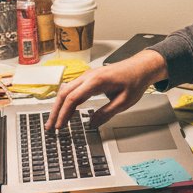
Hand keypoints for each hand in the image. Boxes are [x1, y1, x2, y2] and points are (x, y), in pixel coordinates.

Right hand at [46, 49, 168, 129]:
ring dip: (59, 105)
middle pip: (64, 93)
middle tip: (50, 126)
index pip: (73, 98)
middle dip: (55, 111)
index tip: (59, 126)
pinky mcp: (90, 78)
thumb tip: (92, 124)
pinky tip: (66, 111)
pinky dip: (67, 100)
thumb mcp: (124, 101)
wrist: (141, 67)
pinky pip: (74, 89)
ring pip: (67, 90)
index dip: (64, 114)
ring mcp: (88, 76)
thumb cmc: (135, 80)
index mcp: (96, 81)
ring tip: (55, 121)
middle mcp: (89, 76)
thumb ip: (107, 113)